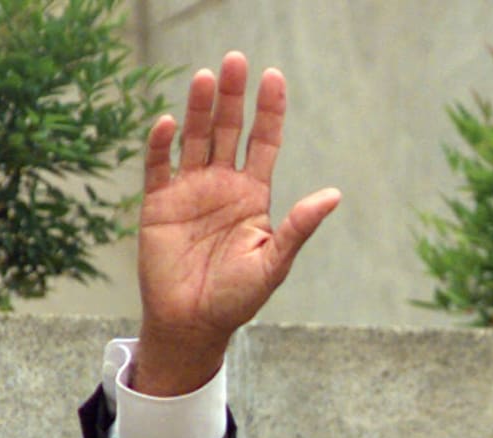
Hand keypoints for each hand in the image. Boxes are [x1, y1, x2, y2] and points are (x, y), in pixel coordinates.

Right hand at [133, 52, 340, 394]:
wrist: (194, 323)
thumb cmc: (237, 298)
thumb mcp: (274, 261)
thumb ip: (298, 227)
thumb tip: (334, 195)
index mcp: (253, 197)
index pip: (263, 143)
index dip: (269, 111)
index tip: (274, 76)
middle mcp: (222, 186)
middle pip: (229, 130)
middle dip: (234, 97)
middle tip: (237, 60)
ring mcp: (189, 191)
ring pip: (195, 138)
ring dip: (201, 109)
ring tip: (208, 77)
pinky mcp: (158, 203)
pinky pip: (158, 165)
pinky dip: (162, 144)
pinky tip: (169, 122)